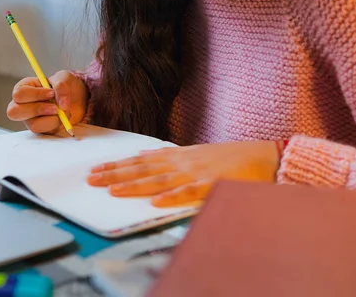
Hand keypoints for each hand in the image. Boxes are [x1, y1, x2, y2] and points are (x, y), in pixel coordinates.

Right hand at [6, 70, 87, 134]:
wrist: (77, 98)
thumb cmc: (64, 86)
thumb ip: (61, 86)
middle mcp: (23, 105)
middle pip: (14, 112)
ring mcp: (30, 119)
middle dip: (38, 110)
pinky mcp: (41, 129)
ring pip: (32, 125)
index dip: (35, 95)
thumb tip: (62, 105)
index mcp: (24, 88)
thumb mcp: (64, 78)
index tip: (52, 93)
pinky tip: (61, 118)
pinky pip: (45, 132)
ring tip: (62, 112)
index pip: (19, 94)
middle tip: (55, 107)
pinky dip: (57, 125)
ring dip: (52, 119)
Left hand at [87, 141, 278, 206]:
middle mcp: (181, 162)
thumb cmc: (228, 157)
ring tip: (112, 190)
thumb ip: (168, 156)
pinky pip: (189, 192)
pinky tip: (155, 202)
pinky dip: (172, 197)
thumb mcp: (193, 153)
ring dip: (134, 185)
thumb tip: (143, 155)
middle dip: (115, 174)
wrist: (263, 156)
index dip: (117, 166)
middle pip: (142, 169)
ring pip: (159, 180)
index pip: (140, 162)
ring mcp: (195, 172)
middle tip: (91, 179)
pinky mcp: (212, 184)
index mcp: (176, 156)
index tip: (95, 169)